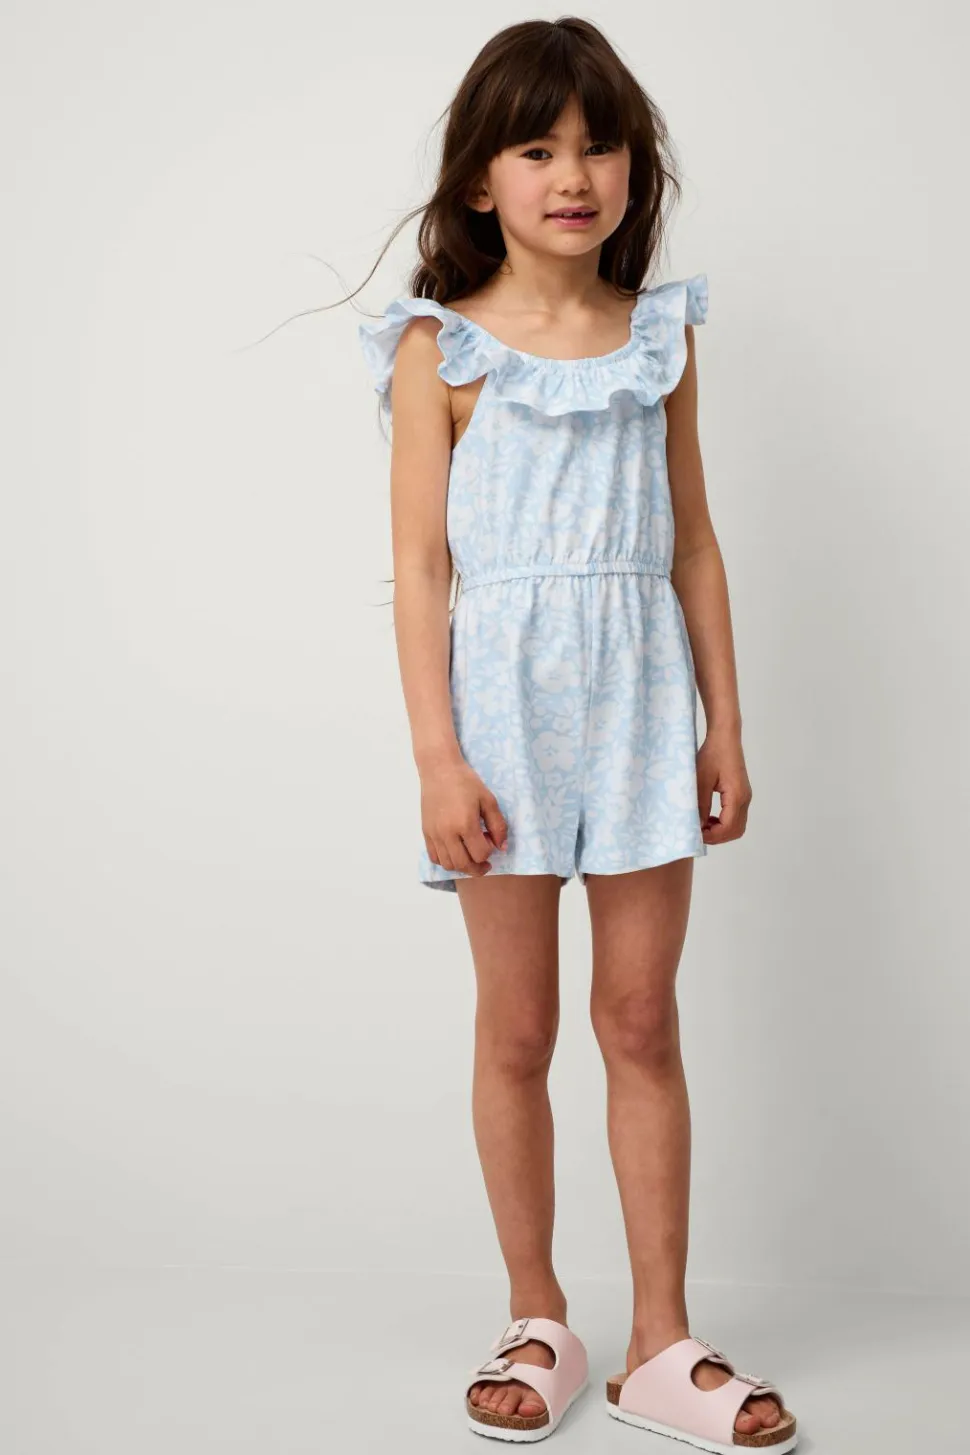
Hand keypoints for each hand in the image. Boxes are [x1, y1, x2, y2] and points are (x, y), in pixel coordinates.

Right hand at [420, 758, 508, 878]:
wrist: (439, 769)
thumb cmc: (466, 782)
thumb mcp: (488, 800)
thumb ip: (498, 825)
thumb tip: (502, 847)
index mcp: (465, 823)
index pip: (480, 854)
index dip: (489, 852)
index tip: (491, 841)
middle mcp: (447, 833)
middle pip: (463, 864)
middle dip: (477, 868)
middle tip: (485, 864)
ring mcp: (434, 834)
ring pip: (448, 864)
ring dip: (462, 866)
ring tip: (470, 857)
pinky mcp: (426, 832)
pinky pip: (434, 857)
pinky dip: (446, 861)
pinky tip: (455, 852)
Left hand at [696, 726, 751, 844]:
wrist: (725, 737)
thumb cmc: (712, 754)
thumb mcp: (700, 780)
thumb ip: (700, 805)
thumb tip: (697, 826)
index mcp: (736, 796)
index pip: (728, 827)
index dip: (712, 836)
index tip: (695, 834)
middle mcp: (745, 799)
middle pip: (736, 830)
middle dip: (717, 837)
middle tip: (698, 834)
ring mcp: (745, 797)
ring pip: (738, 826)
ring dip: (721, 831)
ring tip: (702, 826)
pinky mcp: (741, 794)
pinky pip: (736, 817)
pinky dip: (724, 823)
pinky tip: (709, 818)